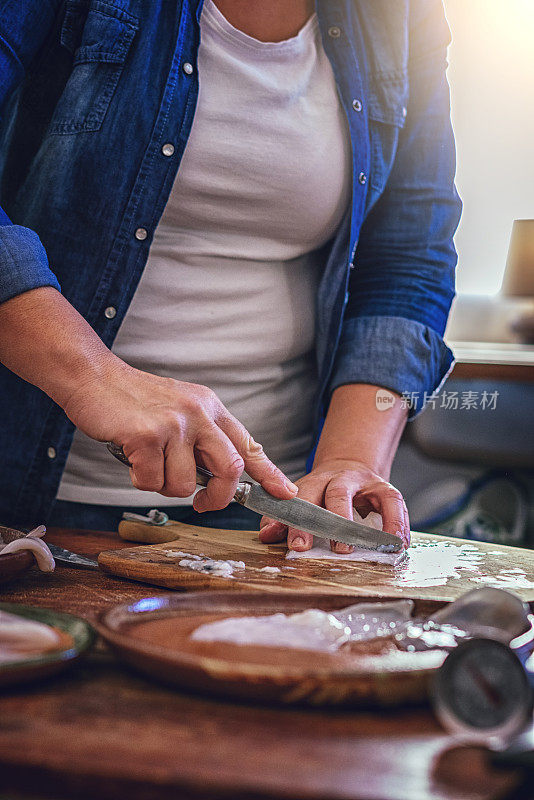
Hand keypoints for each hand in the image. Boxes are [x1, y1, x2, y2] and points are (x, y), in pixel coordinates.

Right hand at [63, 356, 297, 510]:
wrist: (94, 377)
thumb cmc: (135, 400)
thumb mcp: (181, 408)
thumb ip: (203, 437)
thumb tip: (222, 477)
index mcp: (211, 407)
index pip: (248, 444)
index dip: (269, 472)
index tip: (285, 492)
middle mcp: (199, 413)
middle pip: (229, 469)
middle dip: (218, 497)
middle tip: (203, 503)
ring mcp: (174, 424)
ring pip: (185, 484)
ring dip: (164, 485)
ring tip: (148, 462)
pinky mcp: (147, 436)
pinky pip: (152, 482)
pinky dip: (139, 480)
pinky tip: (131, 457)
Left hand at [258, 458, 409, 552]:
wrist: (351, 470)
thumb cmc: (322, 495)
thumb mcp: (301, 502)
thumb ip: (282, 519)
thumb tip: (267, 535)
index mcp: (313, 483)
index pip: (303, 499)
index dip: (300, 522)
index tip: (298, 546)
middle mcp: (339, 478)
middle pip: (336, 494)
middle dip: (338, 521)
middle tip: (338, 549)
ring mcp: (364, 482)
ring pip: (374, 498)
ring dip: (373, 522)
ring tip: (370, 547)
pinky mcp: (386, 489)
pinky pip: (395, 503)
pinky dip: (398, 523)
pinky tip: (398, 542)